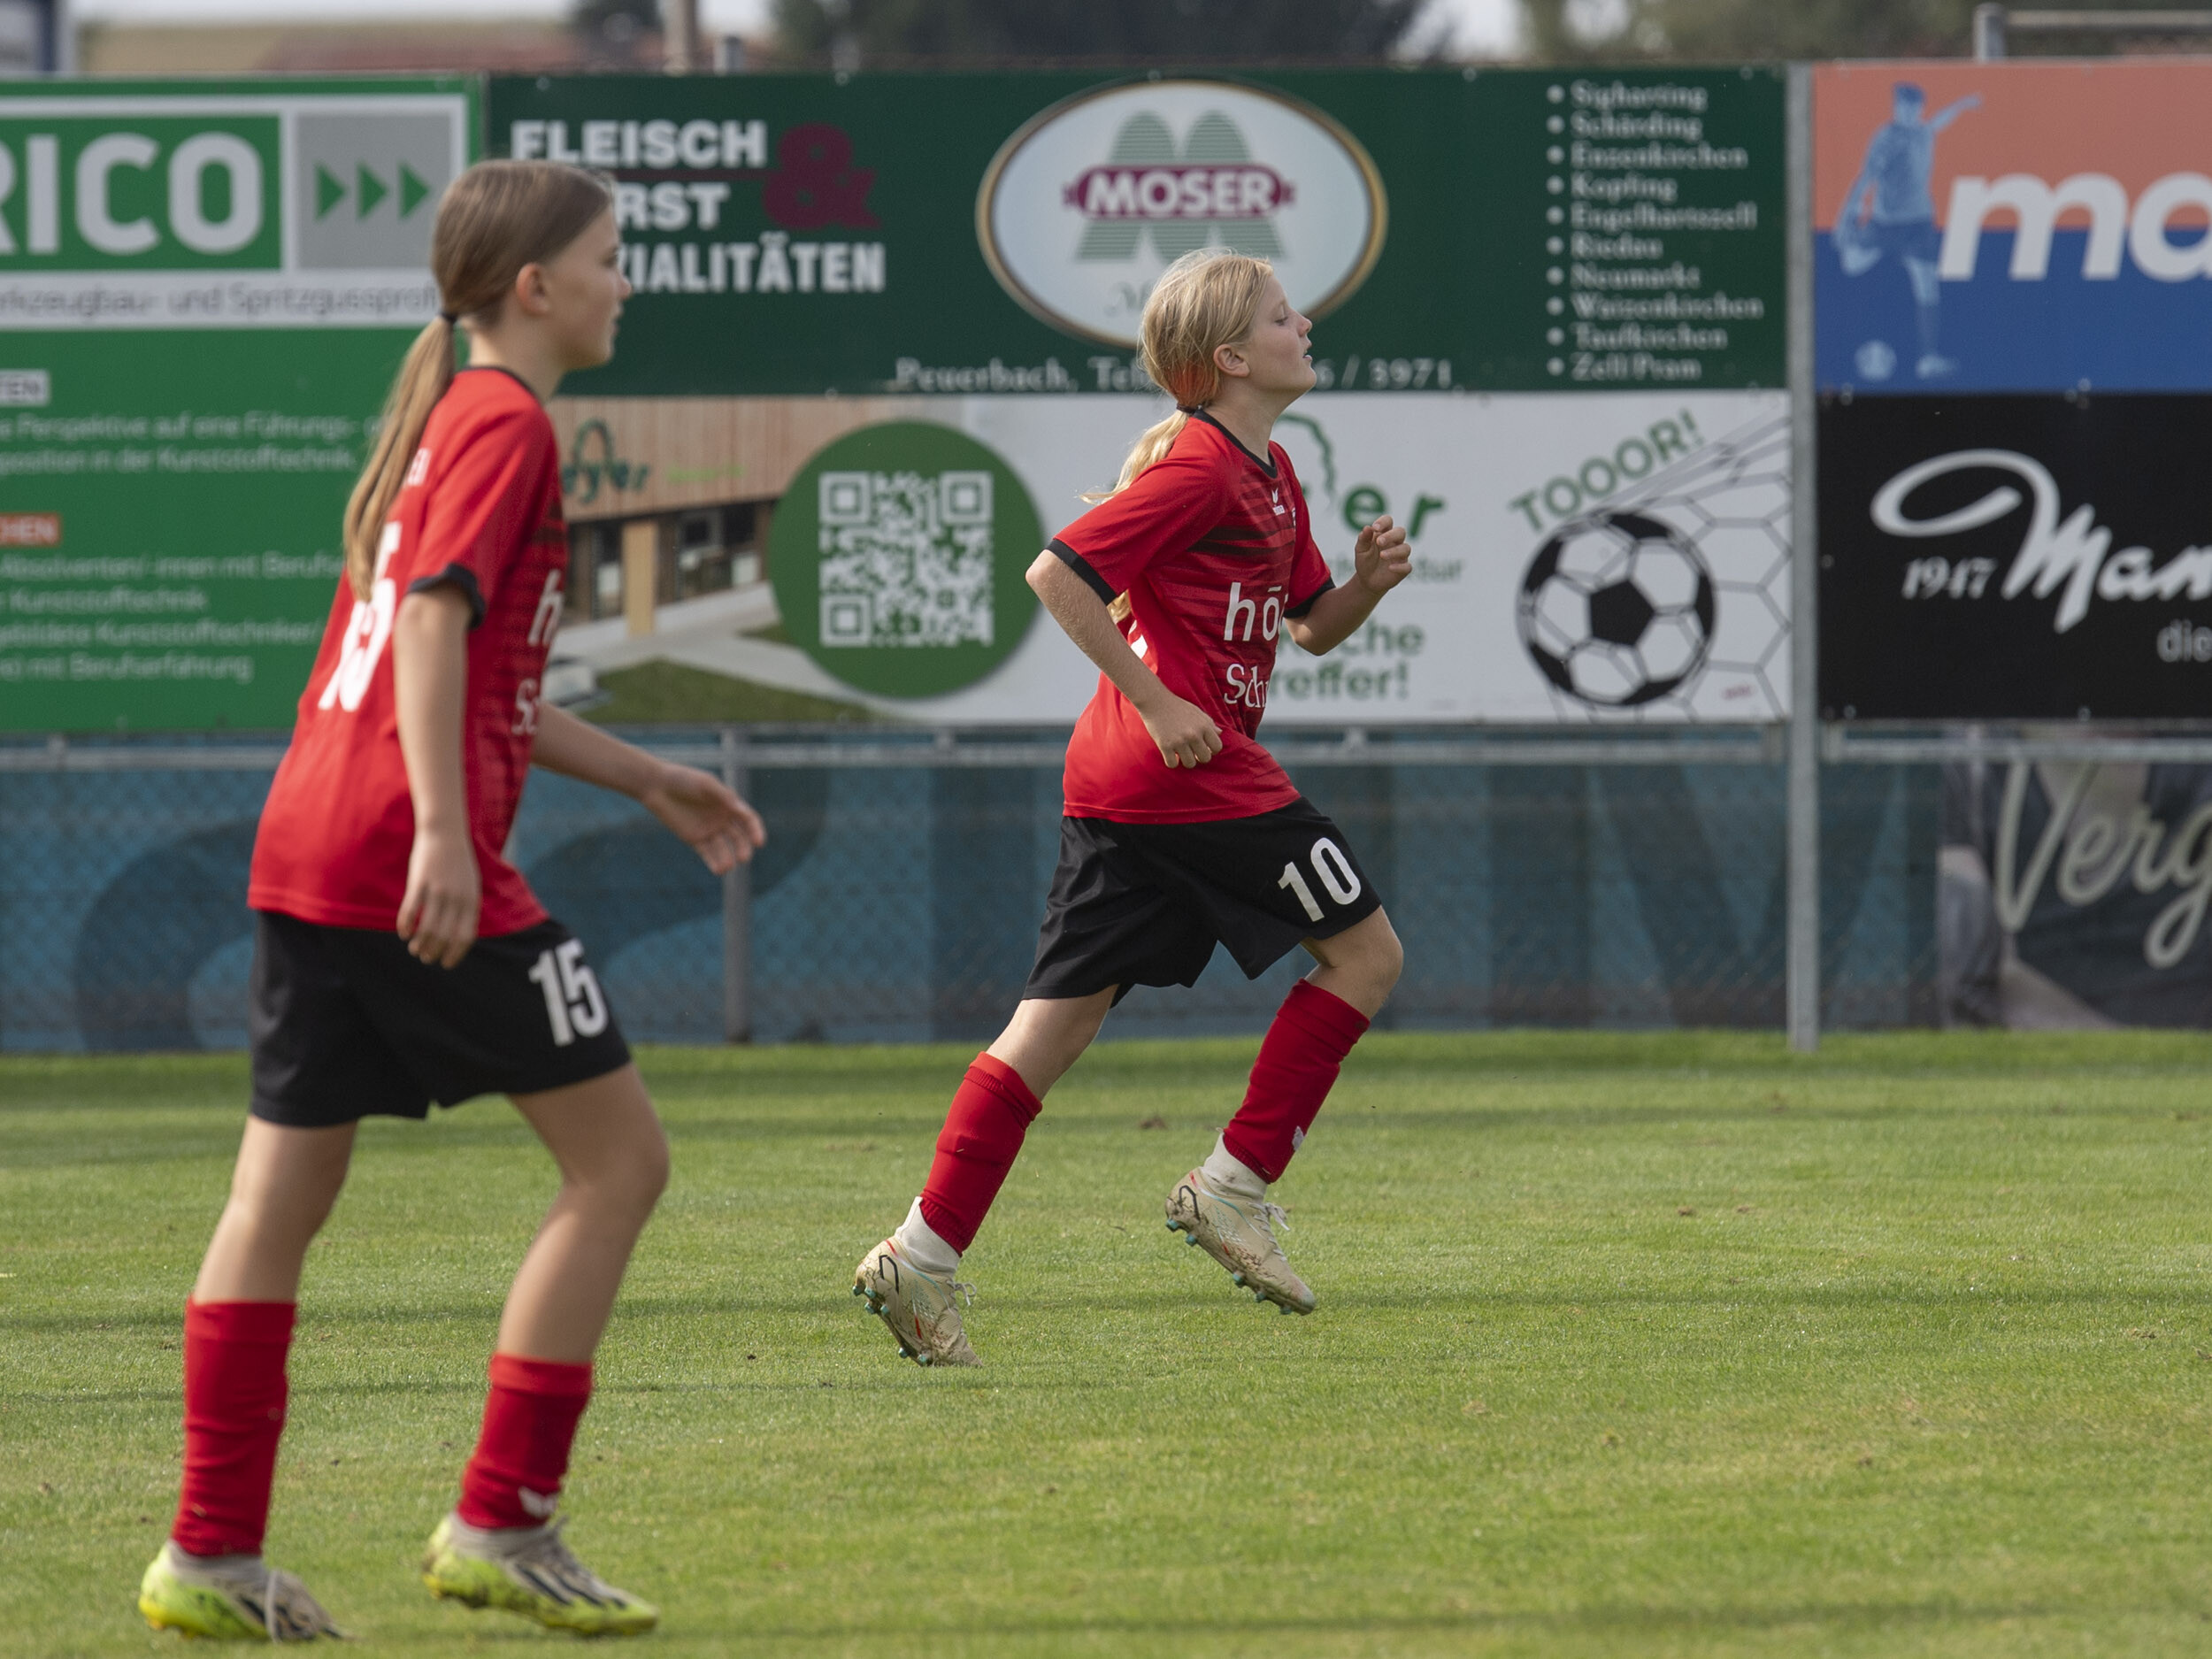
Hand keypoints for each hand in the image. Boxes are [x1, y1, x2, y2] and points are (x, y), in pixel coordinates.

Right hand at [397, 823, 481, 967]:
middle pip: (445, 936)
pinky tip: (402, 933)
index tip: (446, 964)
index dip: (456, 954)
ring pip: (427, 928)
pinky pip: (410, 910)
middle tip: (426, 957)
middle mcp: (456, 898)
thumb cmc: (457, 863)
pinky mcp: (420, 882)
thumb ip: (466, 908)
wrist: (445, 833)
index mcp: (471, 900)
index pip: (465, 936)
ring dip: (420, 944)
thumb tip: (460, 935)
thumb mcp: (470, 885)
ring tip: (415, 950)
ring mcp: (438, 890)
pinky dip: (405, 926)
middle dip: (435, 952)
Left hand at [641, 763, 766, 873]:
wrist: (657, 785)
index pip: (748, 820)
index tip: (759, 842)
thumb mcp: (706, 784)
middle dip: (743, 848)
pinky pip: (708, 853)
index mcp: (729, 804)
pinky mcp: (694, 838)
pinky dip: (714, 862)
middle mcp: (722, 818)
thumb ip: (724, 796)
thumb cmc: (683, 779)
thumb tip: (742, 810)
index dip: (756, 831)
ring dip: (728, 859)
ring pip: (724, 848)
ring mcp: (709, 829)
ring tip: (726, 867)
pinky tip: (718, 870)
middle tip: (744, 858)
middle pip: (739, 837)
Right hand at [1138, 692, 1222, 768]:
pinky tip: (1169, 754)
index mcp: (1204, 726)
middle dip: (1199, 757)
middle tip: (1191, 751)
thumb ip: (1209, 723)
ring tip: (1180, 753)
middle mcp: (1193, 734)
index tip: (1203, 747)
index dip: (1211, 750)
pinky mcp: (1165, 745)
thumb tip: (1219, 733)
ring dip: (1185, 760)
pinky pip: (1172, 764)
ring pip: (1190, 764)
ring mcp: (1179, 741)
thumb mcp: (1197, 712)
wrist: (1155, 700)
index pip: (1217, 747)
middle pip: (1205, 758)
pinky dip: (1171, 762)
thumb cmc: (1177, 706)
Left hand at [1352, 515, 1412, 596]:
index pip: (1388, 521)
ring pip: (1405, 548)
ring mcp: (1401, 556)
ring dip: (1394, 551)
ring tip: (1382, 556)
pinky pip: (1407, 566)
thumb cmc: (1365, 561)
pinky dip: (1400, 567)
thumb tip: (1367, 528)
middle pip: (1400, 532)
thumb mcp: (1360, 550)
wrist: (1367, 581)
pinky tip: (1390, 568)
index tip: (1375, 528)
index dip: (1383, 522)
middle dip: (1391, 535)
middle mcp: (1395, 543)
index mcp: (1384, 534)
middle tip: (1379, 542)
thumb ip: (1363, 539)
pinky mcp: (1403, 569)